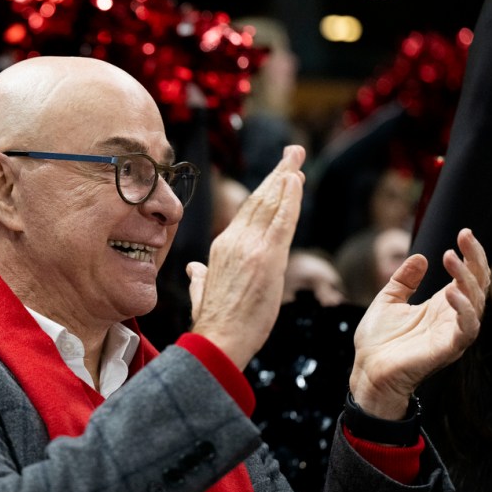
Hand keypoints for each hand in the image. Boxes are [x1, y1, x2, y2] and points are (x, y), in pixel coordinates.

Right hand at [187, 145, 304, 369]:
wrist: (218, 339)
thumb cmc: (214, 323)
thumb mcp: (203, 293)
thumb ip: (200, 278)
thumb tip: (194, 270)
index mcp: (221, 248)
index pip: (248, 213)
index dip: (266, 191)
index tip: (280, 174)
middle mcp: (234, 241)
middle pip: (260, 200)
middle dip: (278, 173)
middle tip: (294, 152)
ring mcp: (250, 247)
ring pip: (270, 205)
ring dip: (286, 179)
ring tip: (297, 157)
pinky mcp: (266, 258)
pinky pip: (282, 222)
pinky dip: (290, 199)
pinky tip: (296, 181)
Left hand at [349, 228, 489, 418]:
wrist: (367, 371)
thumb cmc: (378, 341)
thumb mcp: (388, 300)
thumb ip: (404, 280)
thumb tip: (420, 257)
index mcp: (441, 306)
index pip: (467, 276)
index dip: (470, 254)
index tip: (464, 232)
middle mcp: (452, 317)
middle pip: (478, 285)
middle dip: (475, 259)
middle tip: (465, 237)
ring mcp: (453, 333)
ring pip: (476, 303)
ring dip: (467, 279)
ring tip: (451, 258)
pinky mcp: (448, 349)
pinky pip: (467, 329)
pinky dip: (464, 310)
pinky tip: (452, 292)